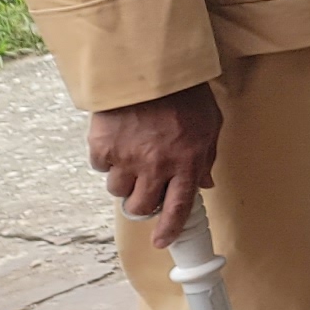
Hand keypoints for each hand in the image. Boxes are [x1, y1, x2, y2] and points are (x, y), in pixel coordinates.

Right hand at [92, 82, 223, 244]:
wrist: (149, 68)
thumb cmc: (184, 94)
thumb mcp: (210, 124)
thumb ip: (206, 157)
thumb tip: (206, 184)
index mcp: (187, 162)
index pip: (178, 208)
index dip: (169, 229)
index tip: (162, 241)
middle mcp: (156, 166)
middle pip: (141, 206)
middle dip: (141, 204)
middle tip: (142, 190)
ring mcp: (127, 159)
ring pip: (118, 190)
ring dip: (123, 181)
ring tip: (130, 156)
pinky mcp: (102, 147)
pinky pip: (100, 167)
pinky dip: (105, 159)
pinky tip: (115, 141)